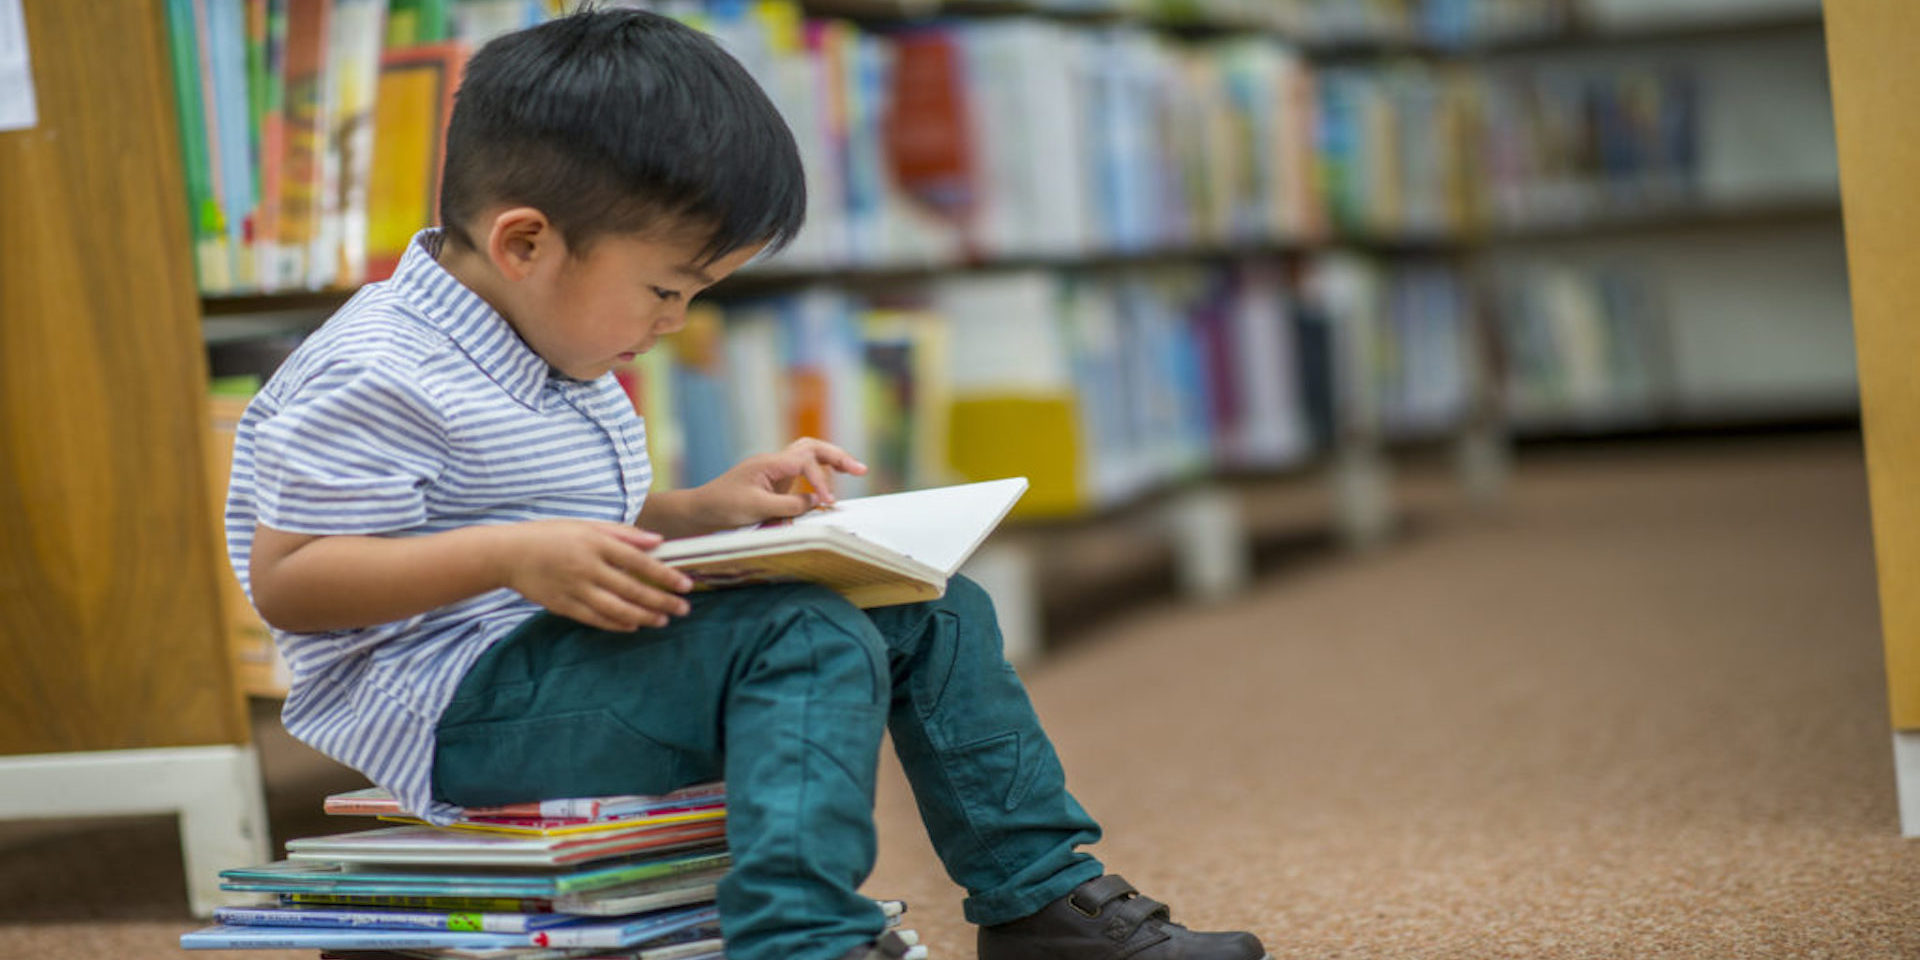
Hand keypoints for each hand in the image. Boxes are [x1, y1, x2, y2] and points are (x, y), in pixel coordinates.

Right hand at [497, 520, 693, 630]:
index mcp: (595, 543)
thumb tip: (658, 541)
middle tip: (683, 608)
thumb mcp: (588, 525)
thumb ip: (624, 534)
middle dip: (661, 601)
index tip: (686, 584)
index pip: (639, 561)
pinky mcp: (563, 605)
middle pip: (632, 589)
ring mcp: (574, 588)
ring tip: (663, 620)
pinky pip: (595, 619)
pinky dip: (616, 624)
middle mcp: (587, 567)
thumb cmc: (552, 535)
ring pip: (616, 608)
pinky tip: (634, 625)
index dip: (665, 575)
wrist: (509, 554)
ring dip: (644, 616)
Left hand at [695, 437, 868, 528]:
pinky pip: (801, 475)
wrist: (698, 512)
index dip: (821, 481)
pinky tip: (826, 490)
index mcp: (770, 463)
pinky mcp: (773, 485)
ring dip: (830, 462)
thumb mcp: (757, 508)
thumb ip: (790, 504)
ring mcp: (774, 472)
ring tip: (853, 470)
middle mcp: (774, 463)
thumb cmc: (722, 507)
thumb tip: (817, 502)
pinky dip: (817, 477)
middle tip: (861, 469)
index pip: (806, 462)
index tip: (827, 503)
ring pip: (808, 456)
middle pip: (812, 448)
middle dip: (837, 456)